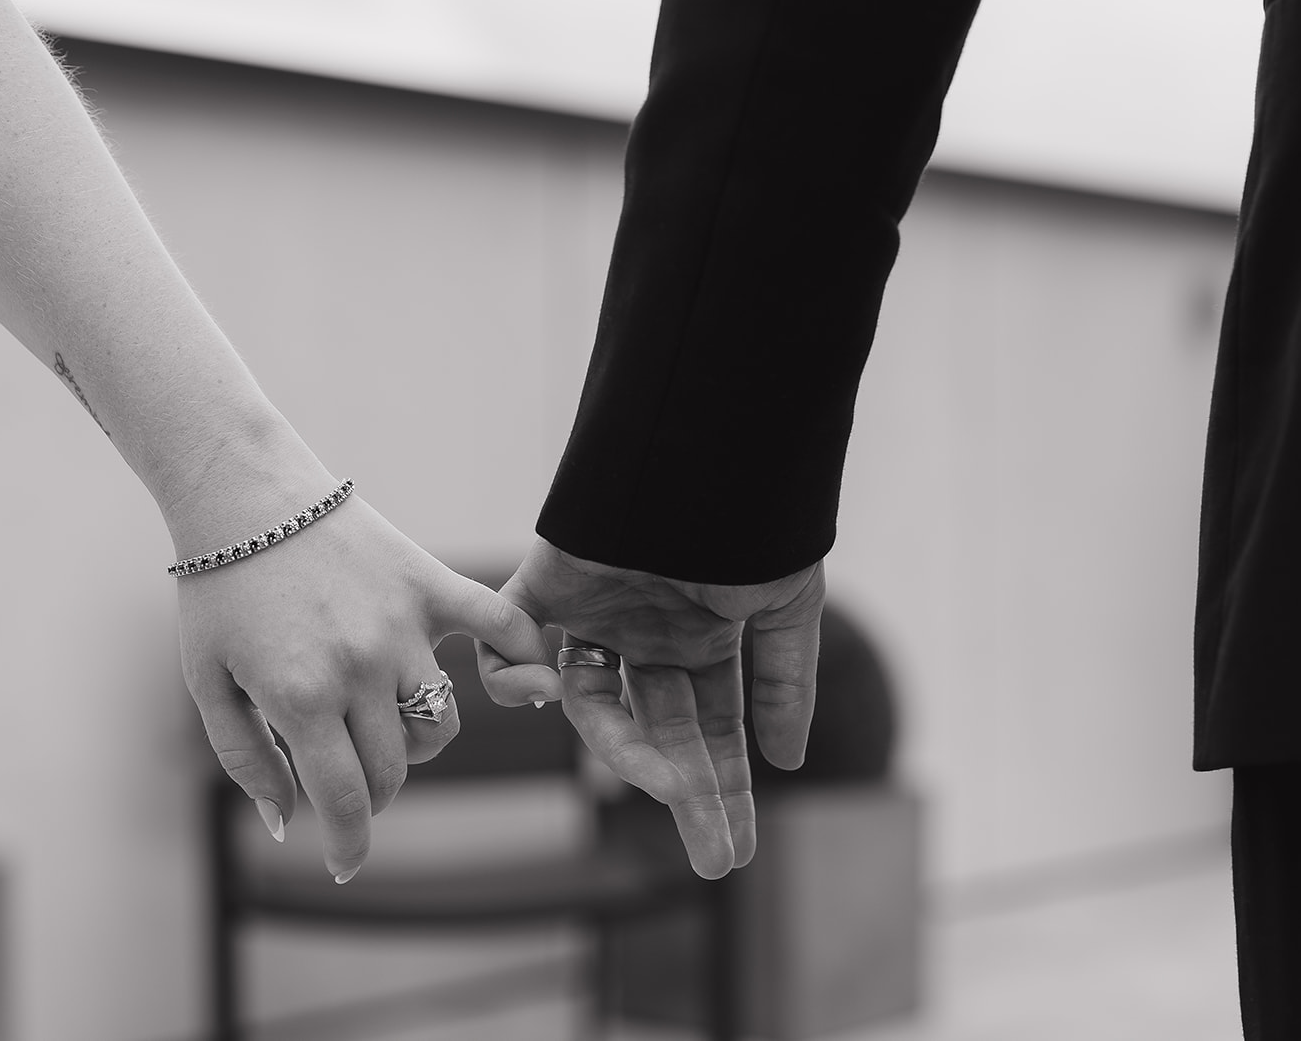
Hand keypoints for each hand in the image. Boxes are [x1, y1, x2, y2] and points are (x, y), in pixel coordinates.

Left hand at [175, 495, 560, 881]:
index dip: (349, 844)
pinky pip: (499, 628)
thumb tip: (288, 822)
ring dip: (417, 745)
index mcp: (301, 695)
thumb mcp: (207, 682)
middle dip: (371, 791)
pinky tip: (520, 684)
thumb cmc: (220, 589)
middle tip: (347, 777)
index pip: (347, 799)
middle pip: (395, 769)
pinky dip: (521, 658)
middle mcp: (361, 667)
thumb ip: (246, 758)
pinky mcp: (431, 585)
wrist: (248, 493)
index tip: (345, 863)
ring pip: (439, 723)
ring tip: (384, 728)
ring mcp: (403, 626)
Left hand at [478, 537, 823, 878]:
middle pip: (662, 732)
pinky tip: (546, 695)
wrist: (701, 439)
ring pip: (595, 705)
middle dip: (690, 795)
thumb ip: (785, 682)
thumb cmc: (750, 517)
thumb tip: (787, 761)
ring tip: (662, 783)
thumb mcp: (787, 604)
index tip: (737, 850)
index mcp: (702, 638)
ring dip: (623, 750)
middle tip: (715, 860)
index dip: (725, 790)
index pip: (711, 730)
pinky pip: (512, 637)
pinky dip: (513, 673)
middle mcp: (647, 635)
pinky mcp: (545, 580)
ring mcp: (596, 614)